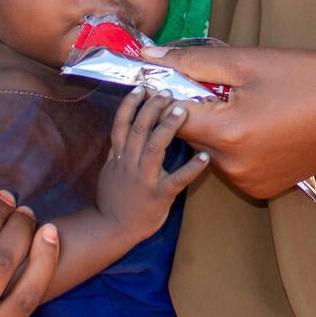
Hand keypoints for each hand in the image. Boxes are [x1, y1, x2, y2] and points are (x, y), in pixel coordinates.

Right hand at [96, 87, 211, 241]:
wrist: (111, 228)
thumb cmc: (113, 198)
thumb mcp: (109, 169)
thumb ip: (118, 149)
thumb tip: (124, 128)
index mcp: (119, 156)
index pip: (121, 124)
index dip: (130, 104)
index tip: (141, 87)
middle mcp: (130, 163)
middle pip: (139, 129)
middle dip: (152, 108)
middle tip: (166, 91)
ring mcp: (144, 179)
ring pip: (154, 147)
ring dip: (167, 127)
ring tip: (181, 111)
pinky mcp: (159, 195)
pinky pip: (177, 179)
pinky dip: (192, 167)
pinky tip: (205, 156)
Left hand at [146, 44, 315, 197]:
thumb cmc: (308, 79)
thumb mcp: (249, 62)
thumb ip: (193, 62)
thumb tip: (150, 57)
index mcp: (227, 132)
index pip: (171, 114)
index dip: (168, 91)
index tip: (177, 75)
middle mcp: (232, 166)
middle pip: (191, 134)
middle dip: (200, 108)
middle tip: (230, 86)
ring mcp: (248, 182)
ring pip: (211, 149)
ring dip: (219, 127)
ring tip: (254, 105)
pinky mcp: (261, 189)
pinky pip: (233, 164)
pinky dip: (238, 146)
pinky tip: (265, 126)